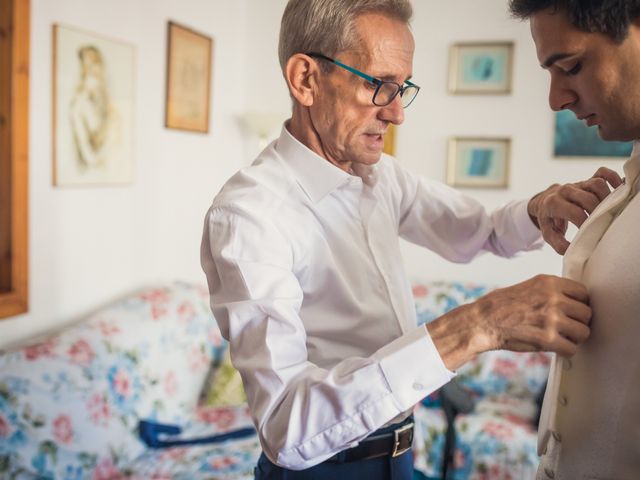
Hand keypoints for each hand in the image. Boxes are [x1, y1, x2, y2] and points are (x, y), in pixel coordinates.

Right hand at [473, 274, 590, 356]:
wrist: (483, 321)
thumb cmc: (500, 305)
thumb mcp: (528, 287)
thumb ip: (550, 291)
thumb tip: (570, 301)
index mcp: (549, 283)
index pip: (583, 292)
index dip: (581, 304)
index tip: (574, 311)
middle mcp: (553, 298)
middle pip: (587, 313)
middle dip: (579, 322)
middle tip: (568, 327)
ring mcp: (551, 319)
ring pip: (583, 332)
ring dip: (575, 338)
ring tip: (563, 338)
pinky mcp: (547, 339)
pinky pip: (572, 349)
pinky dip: (566, 351)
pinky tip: (556, 348)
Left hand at [527, 167, 622, 253]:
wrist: (543, 201)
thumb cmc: (548, 220)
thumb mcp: (548, 234)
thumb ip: (558, 243)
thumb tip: (573, 250)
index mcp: (554, 203)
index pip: (575, 213)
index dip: (585, 224)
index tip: (591, 233)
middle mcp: (565, 190)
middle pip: (588, 198)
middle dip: (597, 212)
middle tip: (602, 224)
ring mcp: (577, 184)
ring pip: (596, 184)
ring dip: (606, 197)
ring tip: (609, 210)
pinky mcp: (586, 180)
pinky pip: (601, 173)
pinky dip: (612, 178)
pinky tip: (618, 189)